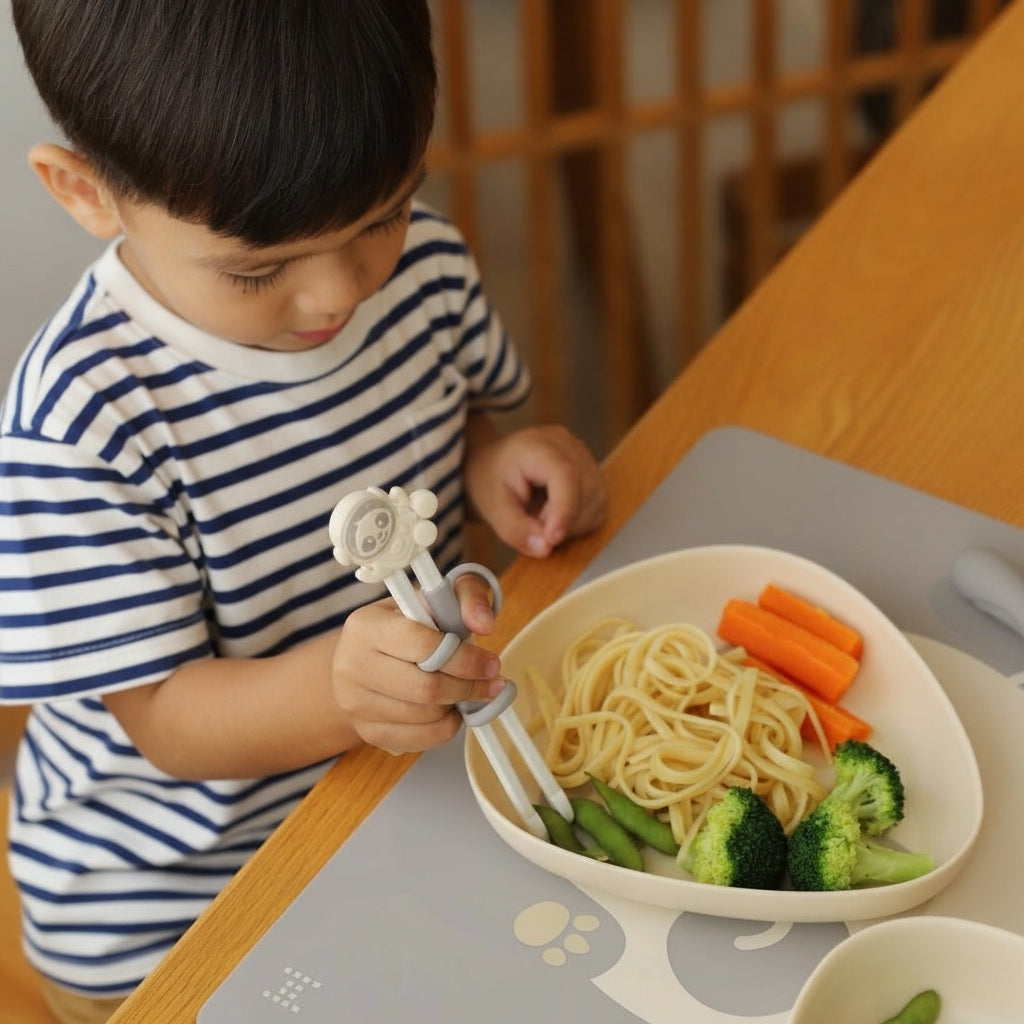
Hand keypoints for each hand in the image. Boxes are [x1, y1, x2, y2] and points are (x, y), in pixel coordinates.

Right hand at [330, 593, 504, 752]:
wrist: (362, 660)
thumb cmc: (406, 626)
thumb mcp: (434, 598)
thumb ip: (468, 596)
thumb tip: (484, 623)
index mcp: (367, 625)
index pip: (424, 647)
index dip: (466, 658)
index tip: (491, 663)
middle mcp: (352, 665)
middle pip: (426, 688)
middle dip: (468, 686)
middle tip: (490, 682)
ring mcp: (355, 703)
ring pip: (426, 716)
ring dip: (457, 705)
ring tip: (464, 690)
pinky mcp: (367, 732)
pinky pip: (421, 740)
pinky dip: (445, 727)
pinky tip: (449, 709)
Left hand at [465, 421, 606, 556]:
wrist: (493, 465)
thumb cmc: (491, 481)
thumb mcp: (492, 508)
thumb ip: (515, 529)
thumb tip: (545, 548)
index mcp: (538, 445)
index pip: (566, 476)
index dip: (564, 511)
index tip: (552, 539)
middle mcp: (567, 444)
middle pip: (585, 491)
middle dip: (565, 523)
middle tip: (535, 529)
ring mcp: (583, 455)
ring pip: (597, 500)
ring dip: (573, 524)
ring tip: (541, 519)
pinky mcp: (591, 471)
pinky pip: (598, 504)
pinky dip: (580, 520)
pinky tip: (555, 516)